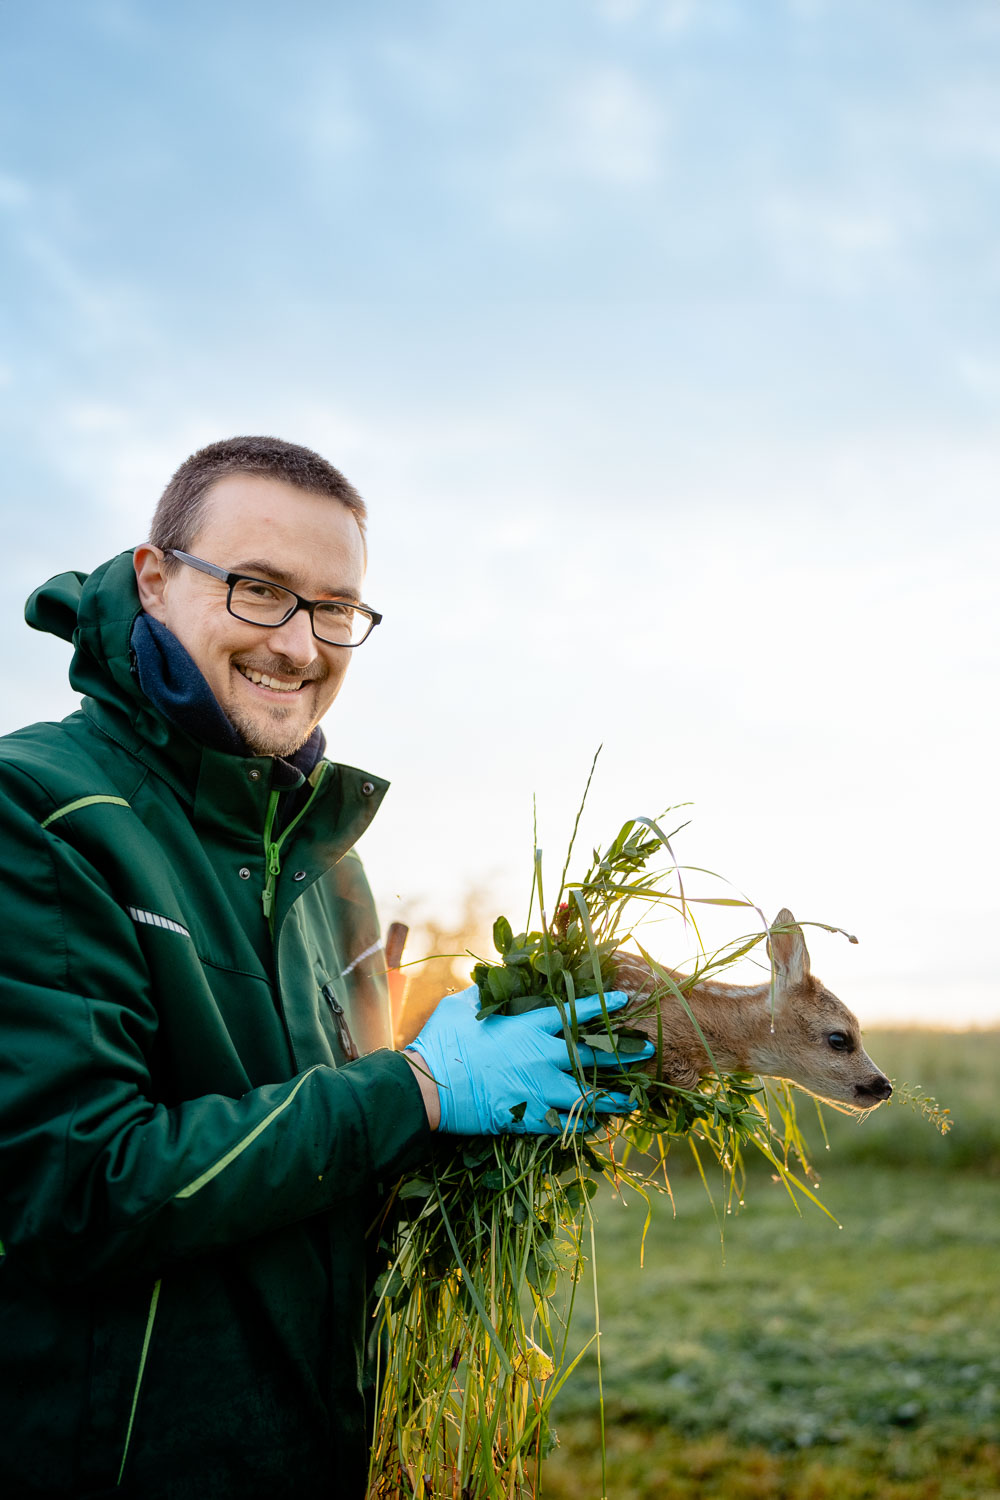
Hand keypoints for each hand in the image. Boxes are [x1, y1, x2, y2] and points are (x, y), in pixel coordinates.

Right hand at [406, 987, 651, 1135]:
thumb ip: (485, 995)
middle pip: (592, 1053)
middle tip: (649, 1051)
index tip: (624, 1002)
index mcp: (527, 1025)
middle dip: (624, 1052)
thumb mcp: (462, 1006)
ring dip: (613, 1097)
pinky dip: (582, 1123)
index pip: (573, 1012)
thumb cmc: (442, 1041)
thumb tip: (491, 981)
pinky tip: (596, 1124)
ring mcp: (537, 1086)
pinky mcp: (527, 1114)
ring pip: (586, 1093)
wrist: (429, 1085)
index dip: (600, 1007)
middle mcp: (540, 1054)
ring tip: (633, 1100)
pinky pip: (565, 1121)